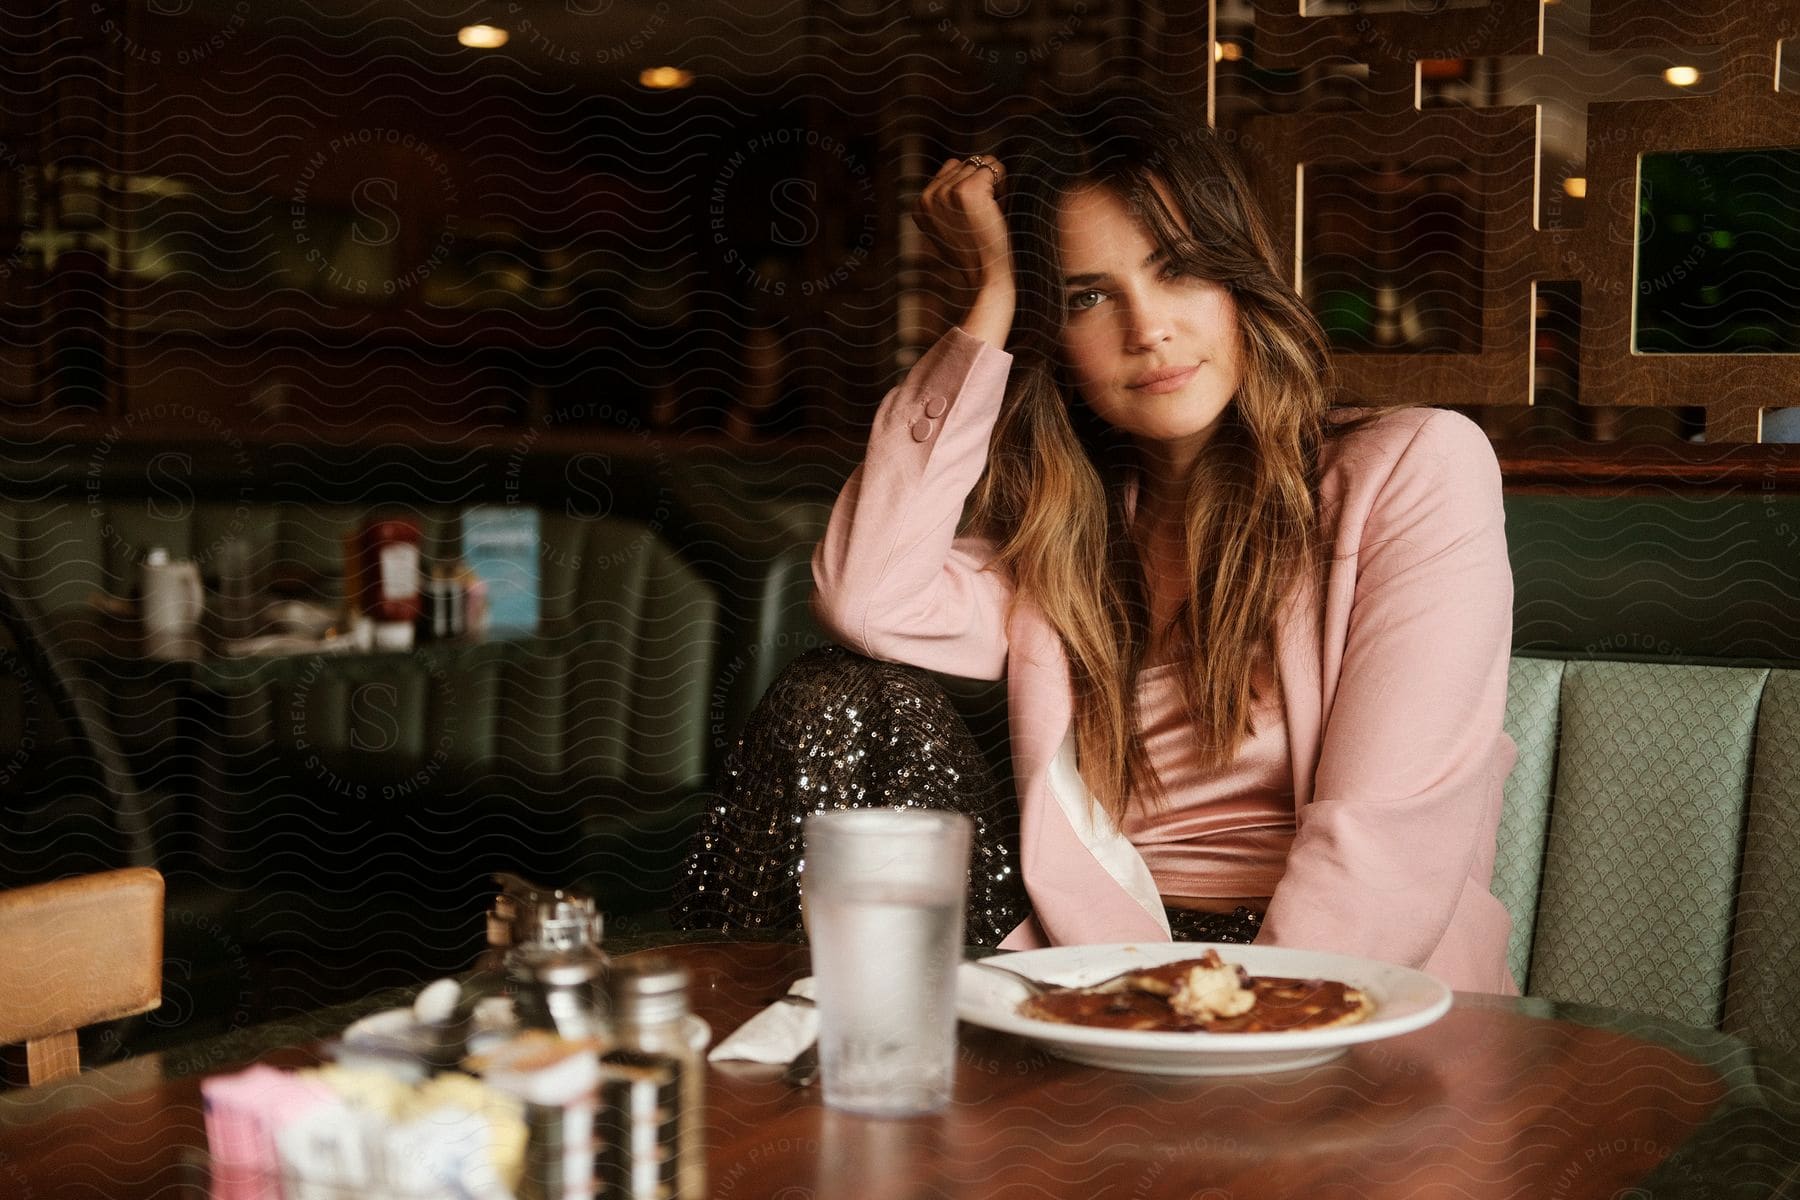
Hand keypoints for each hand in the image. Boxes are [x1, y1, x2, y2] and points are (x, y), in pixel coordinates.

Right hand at [914, 155, 1014, 344]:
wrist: (988, 277)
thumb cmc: (977, 256)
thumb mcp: (951, 227)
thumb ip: (947, 200)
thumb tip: (961, 165)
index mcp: (920, 205)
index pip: (952, 167)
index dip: (970, 187)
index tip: (972, 217)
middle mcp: (929, 196)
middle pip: (967, 163)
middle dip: (983, 185)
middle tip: (984, 218)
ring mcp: (947, 192)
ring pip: (982, 164)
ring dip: (994, 187)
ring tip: (991, 215)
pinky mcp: (968, 190)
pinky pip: (995, 168)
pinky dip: (1004, 186)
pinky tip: (999, 209)